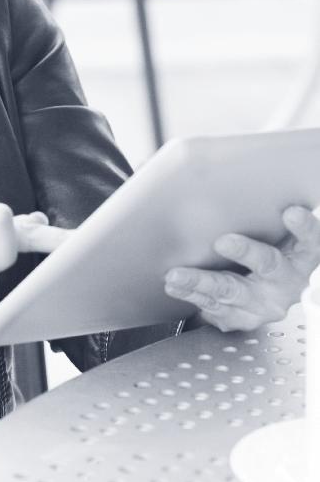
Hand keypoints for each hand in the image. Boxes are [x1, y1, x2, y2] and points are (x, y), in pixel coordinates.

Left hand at [164, 206, 319, 332]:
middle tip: (223, 241)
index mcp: (303, 255)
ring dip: (202, 281)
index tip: (291, 212)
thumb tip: (232, 164)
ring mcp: (263, 303)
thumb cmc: (267, 246)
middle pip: (269, 265)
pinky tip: (175, 285)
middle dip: (246, 252)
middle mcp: (287, 282)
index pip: (311, 240)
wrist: (262, 292)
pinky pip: (213, 307)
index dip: (304, 227)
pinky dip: (191, 294)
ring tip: (177, 274)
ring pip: (232, 291)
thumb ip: (263, 210)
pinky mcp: (241, 317)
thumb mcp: (274, 230)